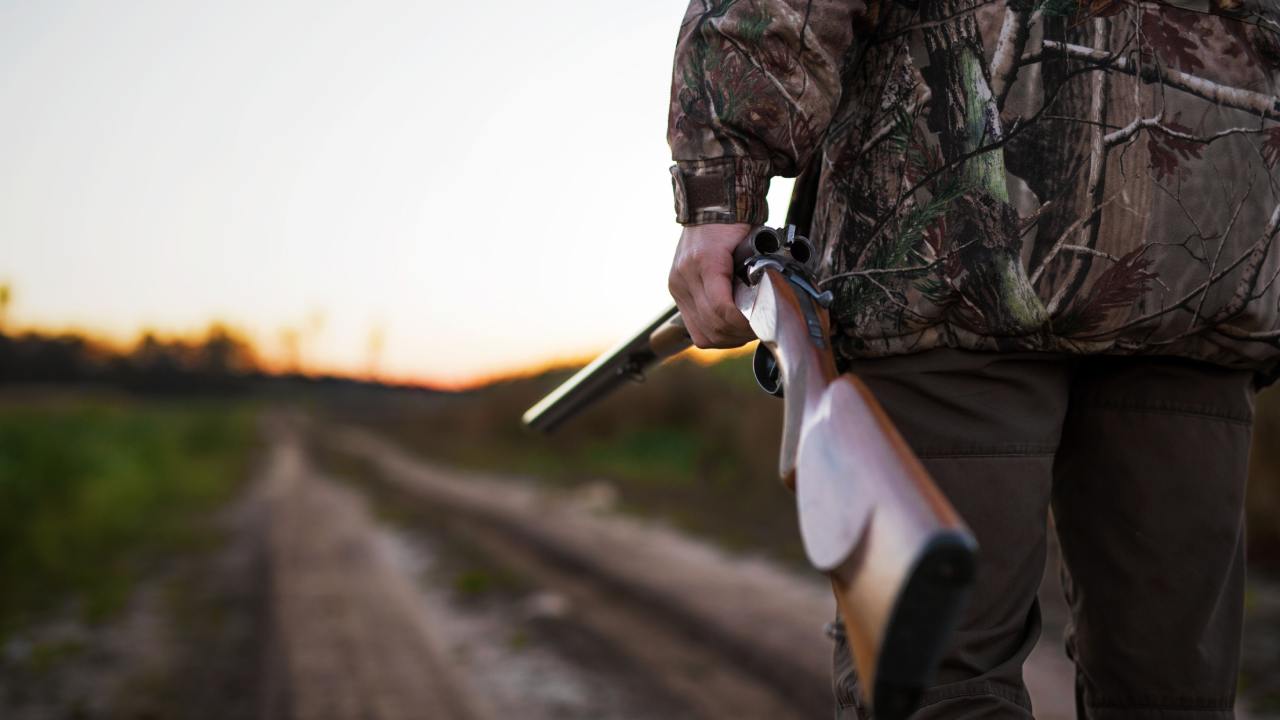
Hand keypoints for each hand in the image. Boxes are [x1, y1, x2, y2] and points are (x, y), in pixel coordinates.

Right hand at [668, 223, 755, 348]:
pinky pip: (693, 327)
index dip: (743, 323)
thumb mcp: (751, 244)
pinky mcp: (676, 290)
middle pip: (712, 324)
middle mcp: (685, 276)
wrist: (709, 206)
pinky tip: (728, 329)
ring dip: (726, 337)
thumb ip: (755, 273)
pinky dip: (712, 333)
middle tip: (759, 328)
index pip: (722, 308)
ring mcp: (677, 284)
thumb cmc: (733, 224)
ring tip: (745, 331)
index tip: (762, 322)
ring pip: (702, 332)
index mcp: (705, 262)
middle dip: (739, 333)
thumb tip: (767, 303)